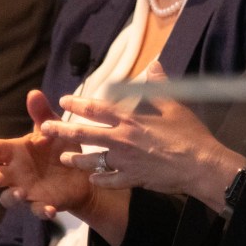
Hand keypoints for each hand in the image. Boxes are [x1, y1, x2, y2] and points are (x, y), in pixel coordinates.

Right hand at [0, 89, 91, 219]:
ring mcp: (26, 190)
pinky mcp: (41, 203)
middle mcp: (14, 172)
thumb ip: (42, 114)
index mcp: (14, 152)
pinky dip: (41, 211)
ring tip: (22, 192)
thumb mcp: (52, 129)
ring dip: (12, 196)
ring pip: (8, 198)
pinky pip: (36, 210)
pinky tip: (50, 209)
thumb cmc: (59, 148)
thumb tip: (34, 92)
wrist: (81, 172)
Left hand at [45, 62, 245, 211]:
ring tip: (65, 159)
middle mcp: (123, 139)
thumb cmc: (189, 133)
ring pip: (92, 160)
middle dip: (62, 131)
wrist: (200, 165)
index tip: (63, 100)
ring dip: (76, 160)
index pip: (97, 108)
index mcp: (130, 118)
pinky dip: (100, 180)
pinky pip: (110, 181)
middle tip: (45, 129)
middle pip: (84, 134)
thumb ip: (159, 85)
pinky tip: (94, 179)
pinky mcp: (133, 179)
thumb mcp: (175, 104)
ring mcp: (126, 162)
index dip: (78, 103)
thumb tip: (154, 64)